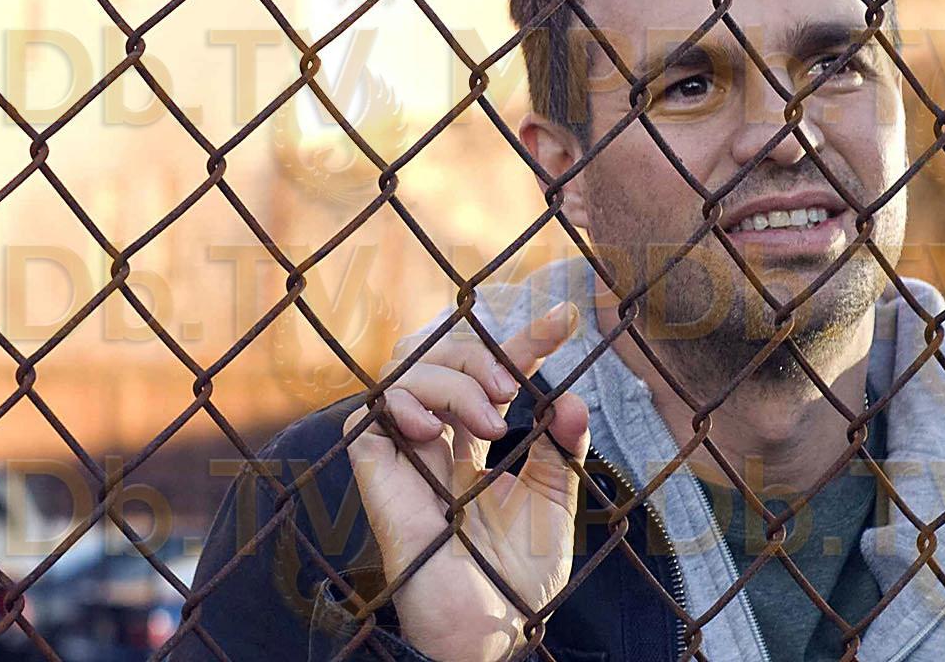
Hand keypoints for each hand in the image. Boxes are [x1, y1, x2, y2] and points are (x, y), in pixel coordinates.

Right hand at [342, 302, 589, 661]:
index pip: (490, 374)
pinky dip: (408, 403)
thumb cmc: (515, 577)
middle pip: (442, 356)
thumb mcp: (550, 503)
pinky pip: (374, 408)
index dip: (523, 341)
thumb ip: (559, 451)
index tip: (565, 320)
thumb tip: (571, 398)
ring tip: (492, 420)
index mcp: (469, 442)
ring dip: (454, 380)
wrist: (484, 625)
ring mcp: (400, 448)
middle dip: (482, 353)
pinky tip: (437, 431)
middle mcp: (432, 437)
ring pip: (408, 369)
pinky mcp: (373, 465)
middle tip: (515, 382)